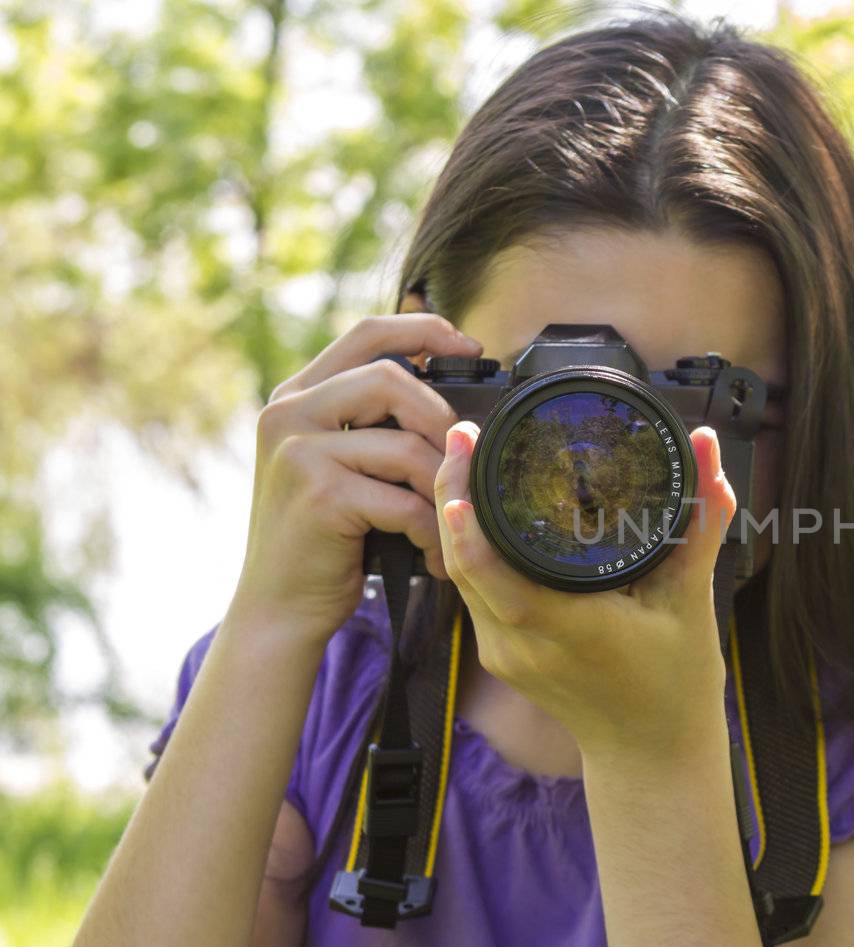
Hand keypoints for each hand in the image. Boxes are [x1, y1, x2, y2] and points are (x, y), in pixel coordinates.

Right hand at [233, 314, 483, 641]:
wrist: (279, 608)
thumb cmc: (326, 539)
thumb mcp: (342, 466)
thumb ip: (377, 425)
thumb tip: (458, 406)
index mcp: (296, 395)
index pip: (368, 333)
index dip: (427, 331)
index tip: (472, 348)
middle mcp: (287, 412)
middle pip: (394, 380)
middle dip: (443, 422)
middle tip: (464, 466)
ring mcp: (297, 451)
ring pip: (407, 446)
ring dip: (444, 490)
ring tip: (451, 523)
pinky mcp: (319, 494)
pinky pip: (405, 501)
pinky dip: (431, 531)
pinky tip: (433, 557)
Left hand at [435, 420, 738, 767]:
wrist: (652, 752)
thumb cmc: (676, 682)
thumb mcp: (693, 599)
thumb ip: (700, 521)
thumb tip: (709, 449)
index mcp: (571, 632)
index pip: (499, 580)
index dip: (470, 529)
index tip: (464, 470)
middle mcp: (525, 646)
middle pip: (464, 566)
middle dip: (453, 495)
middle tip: (463, 435)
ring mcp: (507, 653)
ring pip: (460, 577)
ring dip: (453, 517)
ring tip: (464, 457)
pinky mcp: (501, 654)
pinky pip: (472, 591)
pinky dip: (468, 547)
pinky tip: (474, 507)